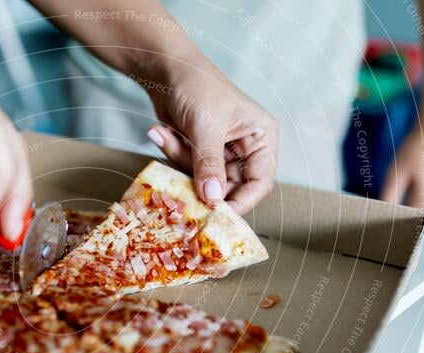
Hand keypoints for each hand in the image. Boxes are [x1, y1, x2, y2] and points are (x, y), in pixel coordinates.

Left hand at [142, 59, 278, 214]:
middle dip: (203, 187)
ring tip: (168, 136)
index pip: (260, 181)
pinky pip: (188, 171)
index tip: (217, 215)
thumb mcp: (205, 127)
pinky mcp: (199, 153)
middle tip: (181, 191)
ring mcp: (221, 152)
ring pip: (205, 182)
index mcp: (261, 137)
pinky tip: (162, 133)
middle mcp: (246, 148)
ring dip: (182, 165)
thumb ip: (209, 165)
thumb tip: (212, 199)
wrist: (165, 67)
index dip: (241, 202)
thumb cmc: (196, 86)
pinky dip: (173, 156)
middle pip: (231, 187)